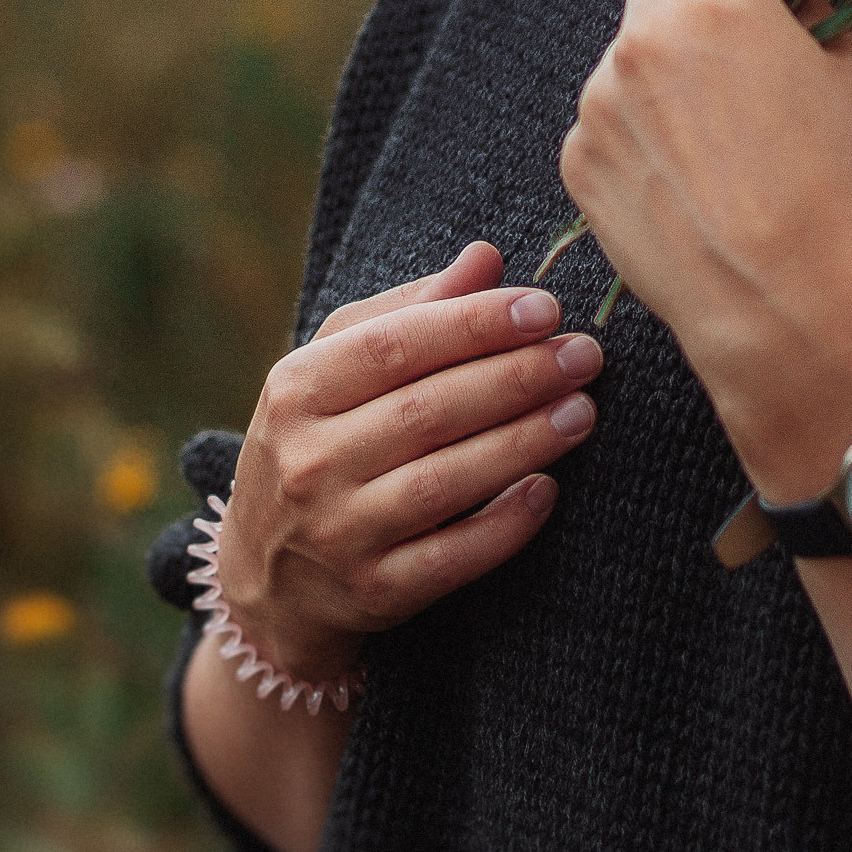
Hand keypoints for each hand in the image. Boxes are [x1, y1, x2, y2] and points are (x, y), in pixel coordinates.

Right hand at [215, 241, 603, 678]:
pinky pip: (450, 559)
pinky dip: (503, 525)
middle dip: (517, 377)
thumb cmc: (322, 441)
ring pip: (443, 482)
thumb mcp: (338, 367)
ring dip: (523, 442)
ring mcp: (338, 533)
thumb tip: (486, 257)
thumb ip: (411, 310)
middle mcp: (309, 462)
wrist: (268, 576)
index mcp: (297, 389)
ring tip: (582, 410)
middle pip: (428, 410)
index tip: (546, 308)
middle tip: (584, 355)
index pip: (396, 345)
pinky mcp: (372, 593)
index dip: (476, 324)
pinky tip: (547, 488)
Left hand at [562, 0, 851, 498]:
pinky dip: (641, 122)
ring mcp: (601, 100)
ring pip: (631, 46)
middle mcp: (644, 37)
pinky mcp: (579, 159)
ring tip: (722, 130)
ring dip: (667, 59)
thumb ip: (810, 12)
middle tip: (743, 25)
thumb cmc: (836, 191)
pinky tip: (690, 173)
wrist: (783, 310)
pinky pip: (608, 112)